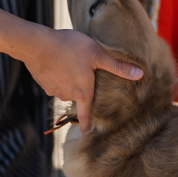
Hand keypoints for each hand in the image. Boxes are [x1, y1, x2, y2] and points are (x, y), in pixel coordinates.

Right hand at [21, 28, 142, 132]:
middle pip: (77, 97)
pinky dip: (57, 75)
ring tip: (71, 65)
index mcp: (83, 92)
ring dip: (68, 81)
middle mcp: (68, 95)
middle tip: (84, 77)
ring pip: (65, 89)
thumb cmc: (70, 48)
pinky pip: (53, 82)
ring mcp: (53, 90)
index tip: (87, 132)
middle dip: (80, 91)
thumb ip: (118, 67)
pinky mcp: (43, 82)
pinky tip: (58, 62)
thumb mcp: (98, 54)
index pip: (86, 114)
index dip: (87, 124)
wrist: (37, 44)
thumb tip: (140, 74)